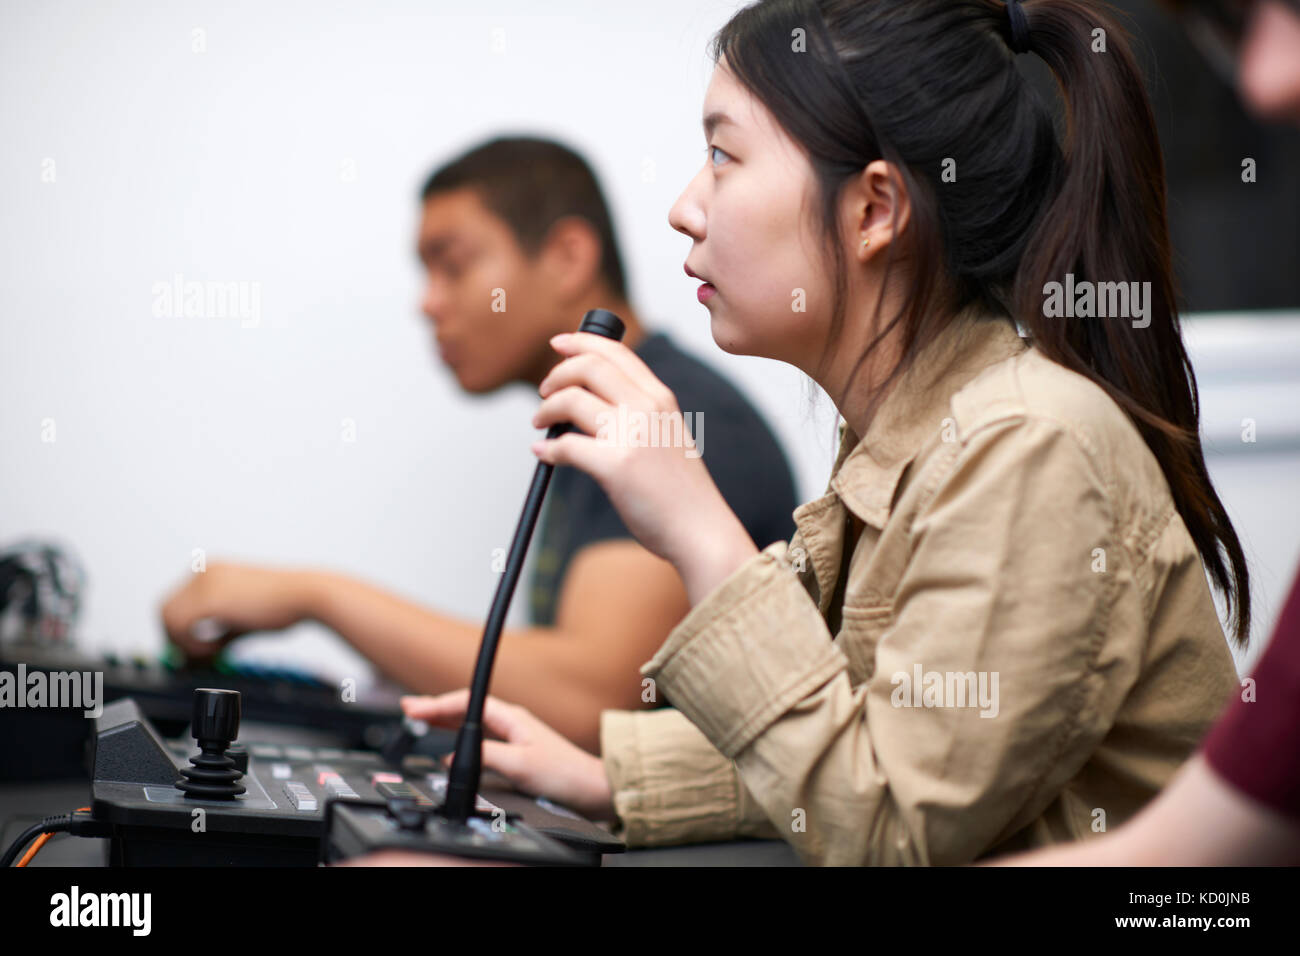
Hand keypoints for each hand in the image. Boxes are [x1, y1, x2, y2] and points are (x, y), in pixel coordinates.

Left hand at [160, 561, 318, 658]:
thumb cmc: (287, 606)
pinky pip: (181, 628)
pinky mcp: (209, 599)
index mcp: (213, 571)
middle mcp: (204, 572)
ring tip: (214, 652)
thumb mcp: (246, 620)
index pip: (177, 602)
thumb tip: (202, 656)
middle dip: (175, 639)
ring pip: (168, 619)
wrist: (307, 595)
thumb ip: (221, 634)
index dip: (180, 631)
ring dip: (185, 643)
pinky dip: (194, 645)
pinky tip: (218, 649)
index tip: (193, 652)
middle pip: (165, 609)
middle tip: (193, 659)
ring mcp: (204, 583)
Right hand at [401, 689, 615, 821]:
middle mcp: (512, 722)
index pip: (466, 702)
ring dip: (445, 721)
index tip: (413, 708)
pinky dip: (459, 737)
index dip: (437, 704)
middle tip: (408, 709)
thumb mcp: (520, 764)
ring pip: (472, 722)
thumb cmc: (565, 774)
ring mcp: (514, 735)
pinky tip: (451, 747)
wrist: (594, 789)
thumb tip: (455, 754)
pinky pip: (480, 738)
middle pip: (466, 708)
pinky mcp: (516, 751)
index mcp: (511, 717)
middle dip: (435, 708)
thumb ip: (486, 757)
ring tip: (421, 720)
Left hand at [531, 332, 756, 602]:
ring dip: (546, 409)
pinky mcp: (616, 466)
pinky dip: (547, 448)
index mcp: (661, 398)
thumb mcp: (668, 436)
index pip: (617, 352)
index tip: (558, 343)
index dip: (581, 342)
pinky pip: (566, 445)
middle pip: (588, 367)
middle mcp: (648, 408)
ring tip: (540, 423)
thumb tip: (589, 404)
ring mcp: (633, 435)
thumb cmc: (681, 492)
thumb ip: (640, 414)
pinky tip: (543, 454)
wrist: (701, 529)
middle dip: (556, 374)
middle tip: (543, 391)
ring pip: (571, 400)